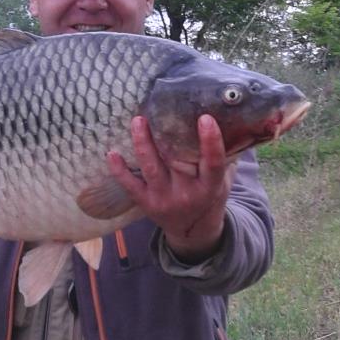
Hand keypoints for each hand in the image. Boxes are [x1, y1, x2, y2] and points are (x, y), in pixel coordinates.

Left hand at [106, 115, 234, 263]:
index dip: (210, 141)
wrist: (193, 231)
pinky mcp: (146, 203)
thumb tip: (228, 118)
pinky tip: (112, 153)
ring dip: (143, 144)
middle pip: (177, 161)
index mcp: (210, 187)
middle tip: (160, 109)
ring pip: (151, 169)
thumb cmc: (209, 195)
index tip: (205, 118)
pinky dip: (119, 170)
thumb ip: (225, 155)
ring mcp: (164, 199)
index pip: (213, 163)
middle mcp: (188, 194)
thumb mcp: (224, 180)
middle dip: (168, 135)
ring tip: (138, 121)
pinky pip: (130, 186)